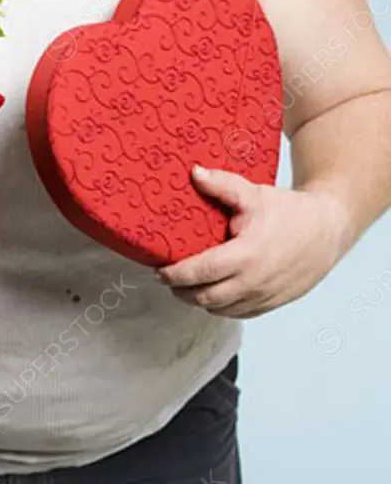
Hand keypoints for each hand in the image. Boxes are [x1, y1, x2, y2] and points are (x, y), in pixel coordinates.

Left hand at [155, 165, 352, 318]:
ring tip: (185, 286)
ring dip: (199, 301)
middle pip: (206, 297)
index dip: (176, 274)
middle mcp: (254, 282)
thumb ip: (222, 185)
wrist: (327, 230)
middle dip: (181, 291)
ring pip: (221, 309)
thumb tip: (195, 173)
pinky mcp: (272, 304)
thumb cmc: (290, 212)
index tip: (160, 270)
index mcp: (246, 256)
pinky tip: (212, 294)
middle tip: (167, 279)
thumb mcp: (253, 194)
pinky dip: (221, 307)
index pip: (201, 272)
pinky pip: (239, 313)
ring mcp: (264, 297)